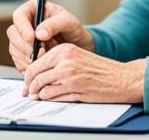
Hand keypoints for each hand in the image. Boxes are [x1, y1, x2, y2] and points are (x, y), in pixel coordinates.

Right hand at [7, 0, 93, 72]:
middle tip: (40, 53)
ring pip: (14, 49)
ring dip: (27, 57)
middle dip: (25, 46)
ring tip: (45, 59)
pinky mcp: (23, 55)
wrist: (78, 46)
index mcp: (33, 10)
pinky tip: (41, 66)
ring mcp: (22, 40)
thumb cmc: (73, 29)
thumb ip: (54, 24)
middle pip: (13, 34)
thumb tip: (39, 33)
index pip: (19, 16)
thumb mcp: (68, 22)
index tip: (31, 39)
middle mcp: (25, 25)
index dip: (23, 28)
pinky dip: (28, 66)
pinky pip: (19, 62)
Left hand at [22, 43, 145, 103]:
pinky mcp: (75, 90)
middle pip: (35, 75)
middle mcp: (65, 61)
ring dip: (37, 94)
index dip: (28, 75)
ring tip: (37, 96)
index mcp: (64, 50)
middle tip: (28, 92)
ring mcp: (69, 76)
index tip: (27, 81)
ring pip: (42, 87)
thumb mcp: (76, 57)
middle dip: (29, 86)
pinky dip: (48, 99)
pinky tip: (50, 98)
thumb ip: (57, 62)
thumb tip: (36, 75)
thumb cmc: (100, 68)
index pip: (36, 63)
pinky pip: (53, 96)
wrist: (121, 78)